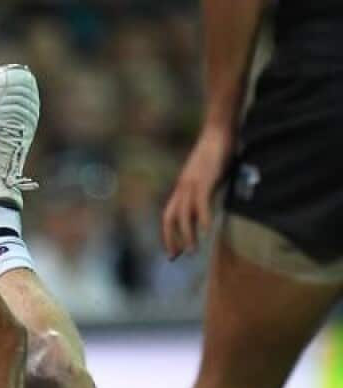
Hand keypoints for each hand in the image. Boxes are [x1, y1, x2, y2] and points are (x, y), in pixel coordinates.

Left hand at [161, 125, 233, 258]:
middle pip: (171, 218)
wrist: (219, 129)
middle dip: (171, 239)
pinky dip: (202, 217)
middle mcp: (183, 187)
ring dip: (187, 234)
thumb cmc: (217, 152)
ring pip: (185, 214)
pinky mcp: (206, 178)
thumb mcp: (207, 175)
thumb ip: (205, 191)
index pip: (169, 215)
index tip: (172, 252)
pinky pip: (201, 201)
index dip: (168, 234)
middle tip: (176, 257)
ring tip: (192, 251)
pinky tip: (206, 231)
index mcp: (181, 187)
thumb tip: (209, 206)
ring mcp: (192, 183)